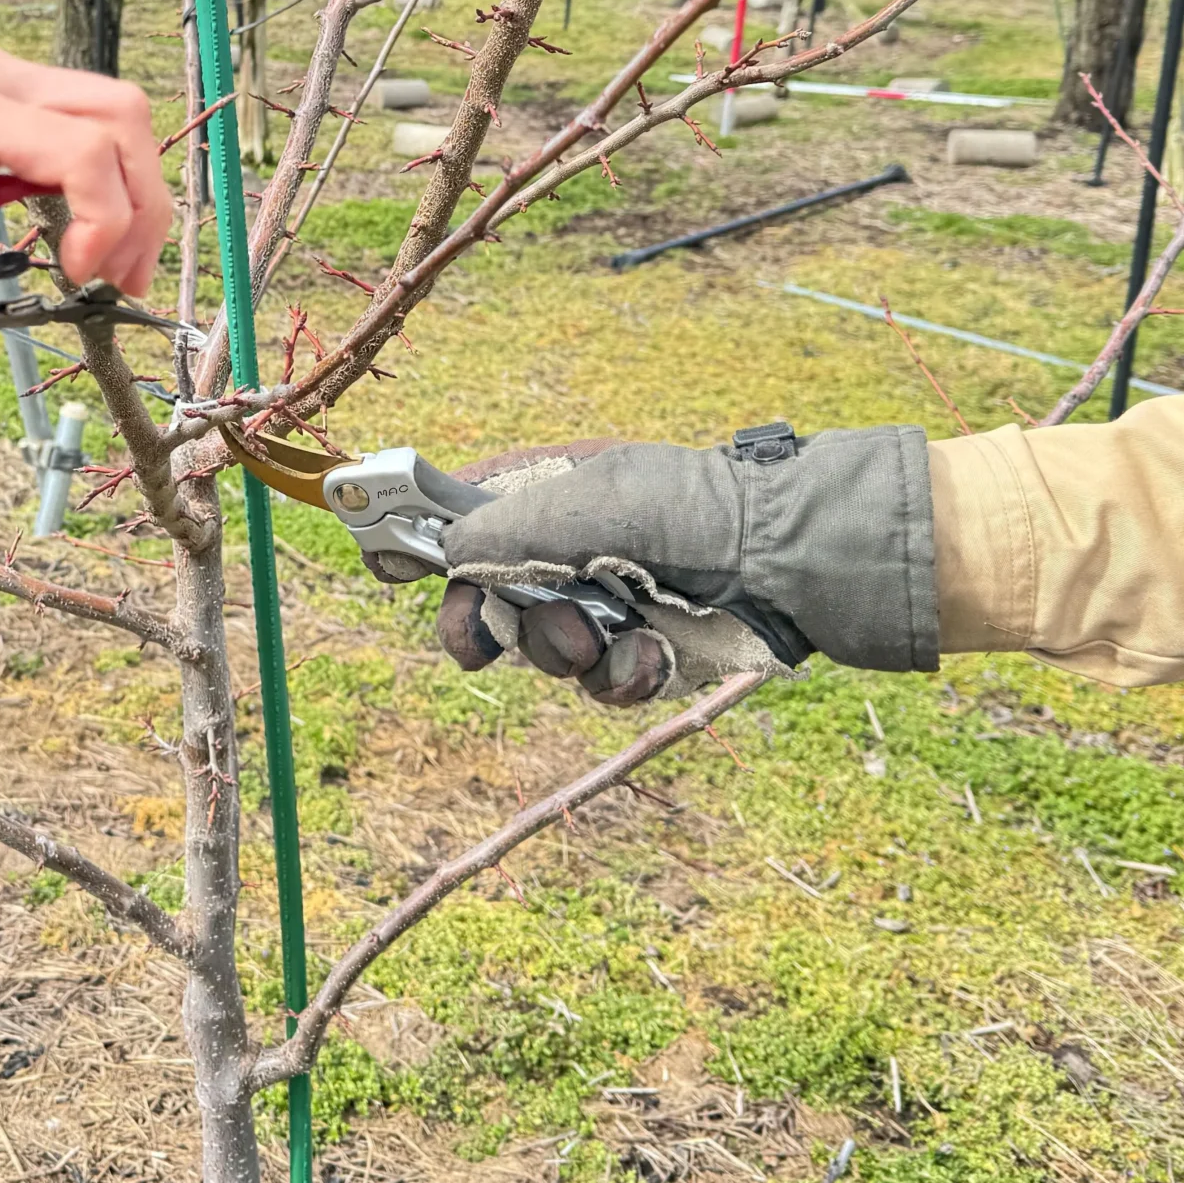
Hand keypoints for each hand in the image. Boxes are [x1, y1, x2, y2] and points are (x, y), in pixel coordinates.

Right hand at [0, 6, 168, 365]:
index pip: (58, 114)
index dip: (95, 185)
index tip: (86, 258)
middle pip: (110, 108)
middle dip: (140, 193)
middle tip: (121, 273)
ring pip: (119, 117)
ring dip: (138, 202)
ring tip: (109, 273)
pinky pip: (82, 152)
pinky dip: (106, 211)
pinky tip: (76, 265)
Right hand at [432, 426, 939, 705]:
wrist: (790, 559)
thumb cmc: (688, 506)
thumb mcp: (585, 500)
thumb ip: (502, 529)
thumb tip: (445, 554)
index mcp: (546, 498)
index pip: (464, 525)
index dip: (427, 549)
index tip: (394, 568)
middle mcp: (570, 553)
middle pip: (487, 607)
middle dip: (486, 625)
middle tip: (486, 634)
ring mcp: (608, 607)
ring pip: (543, 656)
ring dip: (564, 649)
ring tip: (601, 630)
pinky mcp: (649, 655)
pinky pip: (604, 684)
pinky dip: (623, 674)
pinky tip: (653, 653)